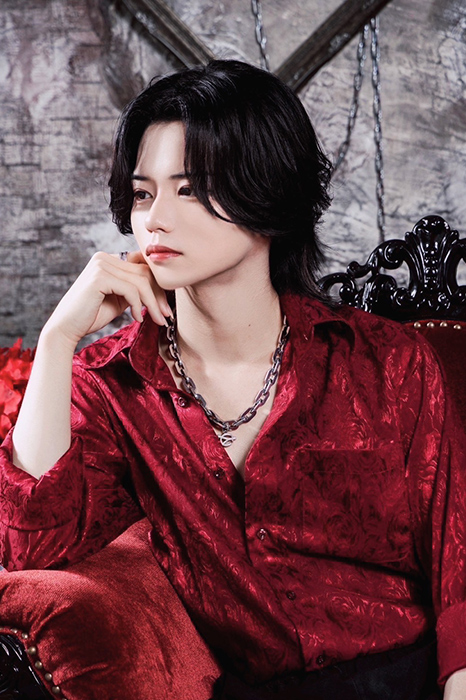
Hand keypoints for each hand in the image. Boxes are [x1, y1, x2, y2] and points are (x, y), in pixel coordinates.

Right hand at [42, 250, 171, 347]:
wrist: (67, 328)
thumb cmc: (92, 315)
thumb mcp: (120, 298)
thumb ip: (135, 289)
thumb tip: (161, 288)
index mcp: (109, 259)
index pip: (143, 265)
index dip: (158, 285)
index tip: (165, 307)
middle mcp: (104, 257)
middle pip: (145, 272)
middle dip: (159, 295)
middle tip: (166, 316)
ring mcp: (101, 265)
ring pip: (141, 281)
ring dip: (153, 303)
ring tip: (158, 320)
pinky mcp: (100, 277)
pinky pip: (131, 290)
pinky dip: (139, 306)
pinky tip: (137, 318)